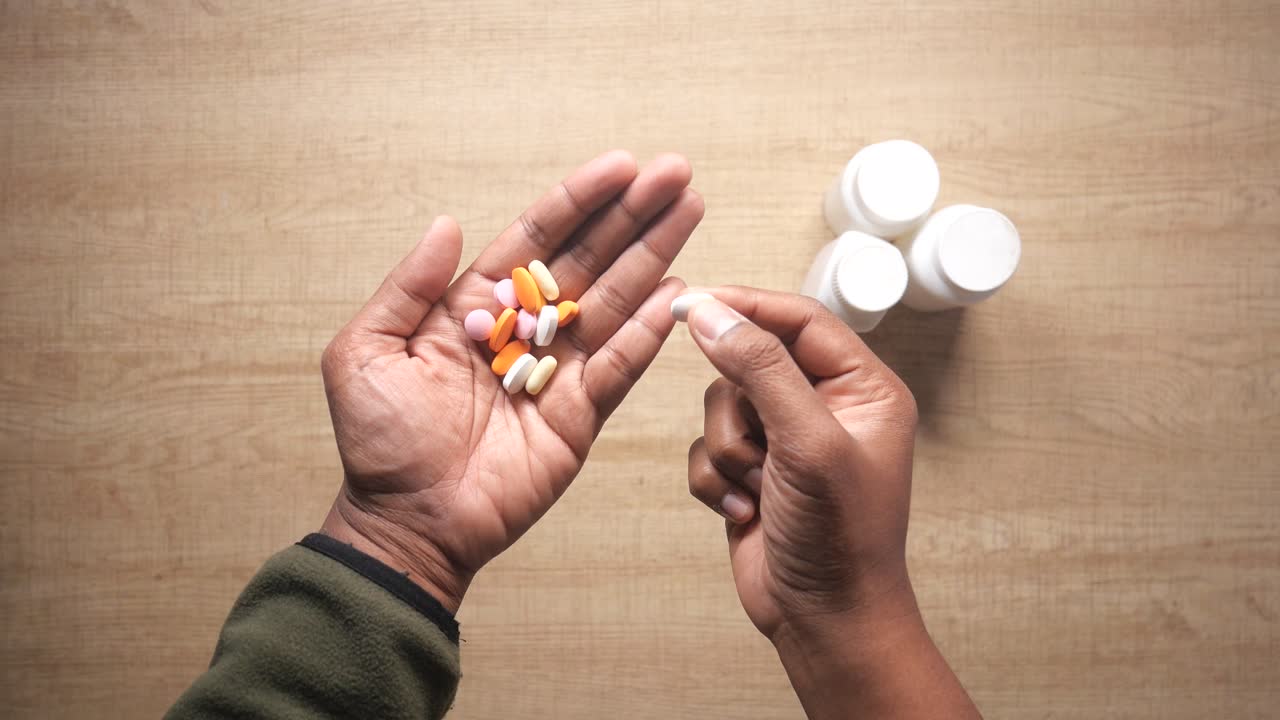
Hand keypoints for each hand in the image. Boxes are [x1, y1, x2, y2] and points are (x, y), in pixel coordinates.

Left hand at [320, 151, 701, 611]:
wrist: (406, 523)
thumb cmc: (378, 442)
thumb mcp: (366, 352)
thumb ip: (407, 287)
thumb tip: (447, 225)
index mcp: (475, 307)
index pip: (537, 240)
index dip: (579, 201)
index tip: (622, 165)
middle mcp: (524, 331)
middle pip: (589, 260)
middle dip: (632, 215)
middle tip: (675, 173)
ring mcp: (557, 372)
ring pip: (614, 303)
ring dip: (653, 255)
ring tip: (691, 209)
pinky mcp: (580, 416)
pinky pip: (619, 367)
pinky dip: (649, 333)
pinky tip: (679, 292)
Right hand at [681, 287, 977, 718]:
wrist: (824, 621)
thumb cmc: (841, 538)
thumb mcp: (807, 441)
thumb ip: (760, 368)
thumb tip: (711, 311)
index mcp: (862, 387)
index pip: (799, 319)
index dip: (746, 305)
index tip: (691, 302)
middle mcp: (826, 406)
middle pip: (750, 361)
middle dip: (740, 411)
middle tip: (757, 450)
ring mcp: (786, 440)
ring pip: (721, 406)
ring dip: (729, 452)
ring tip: (760, 490)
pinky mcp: (751, 471)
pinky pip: (706, 448)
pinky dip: (716, 480)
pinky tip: (746, 512)